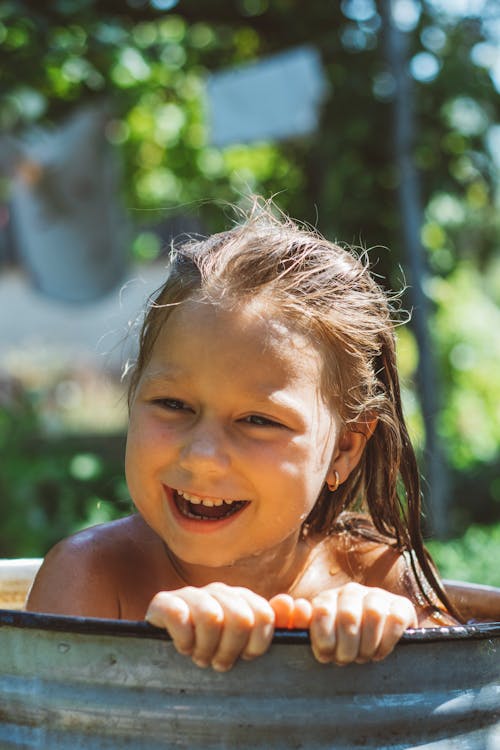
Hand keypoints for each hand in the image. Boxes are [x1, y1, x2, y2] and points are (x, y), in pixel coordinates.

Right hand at [145, 583, 274, 671]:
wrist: (164, 649)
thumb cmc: (211, 650)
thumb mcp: (243, 643)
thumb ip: (270, 627)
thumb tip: (293, 606)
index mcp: (243, 599)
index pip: (265, 616)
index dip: (256, 645)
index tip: (243, 658)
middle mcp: (219, 592)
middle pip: (241, 619)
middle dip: (230, 650)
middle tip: (217, 663)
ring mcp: (192, 594)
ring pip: (211, 618)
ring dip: (205, 648)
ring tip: (200, 657)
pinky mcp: (164, 602)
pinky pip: (180, 617)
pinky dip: (184, 640)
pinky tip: (182, 647)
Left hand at [306, 582, 416, 664]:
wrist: (376, 645)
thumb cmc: (340, 646)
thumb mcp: (318, 639)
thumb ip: (300, 625)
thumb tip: (291, 606)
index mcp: (327, 599)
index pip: (322, 611)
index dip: (325, 640)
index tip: (327, 656)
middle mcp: (351, 592)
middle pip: (348, 616)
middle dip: (347, 647)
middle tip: (347, 660)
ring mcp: (377, 596)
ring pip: (373, 614)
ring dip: (368, 645)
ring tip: (364, 657)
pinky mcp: (401, 605)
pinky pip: (396, 619)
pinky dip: (387, 641)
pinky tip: (380, 652)